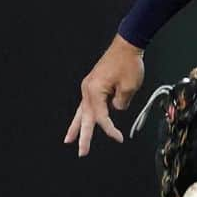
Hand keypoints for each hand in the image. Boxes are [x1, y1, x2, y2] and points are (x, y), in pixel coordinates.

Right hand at [64, 35, 145, 156]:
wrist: (127, 45)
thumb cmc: (128, 63)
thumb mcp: (129, 87)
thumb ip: (121, 103)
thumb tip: (116, 108)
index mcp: (94, 91)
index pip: (101, 117)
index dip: (110, 130)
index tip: (119, 138)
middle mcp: (87, 90)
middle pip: (84, 118)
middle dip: (83, 136)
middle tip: (82, 152)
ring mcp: (88, 87)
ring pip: (80, 111)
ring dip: (75, 126)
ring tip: (68, 140)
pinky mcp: (93, 85)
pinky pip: (87, 104)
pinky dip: (83, 114)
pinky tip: (81, 122)